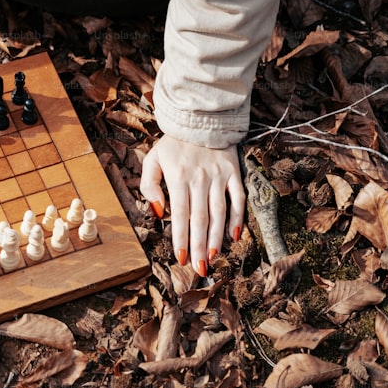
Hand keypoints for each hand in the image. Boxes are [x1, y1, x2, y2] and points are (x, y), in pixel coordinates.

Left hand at [140, 135, 244, 276]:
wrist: (200, 118)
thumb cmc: (173, 144)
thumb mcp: (152, 160)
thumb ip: (149, 185)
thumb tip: (159, 212)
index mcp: (178, 177)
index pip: (180, 214)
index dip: (181, 238)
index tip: (181, 259)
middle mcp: (200, 179)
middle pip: (200, 219)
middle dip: (199, 246)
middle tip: (200, 269)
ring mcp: (219, 176)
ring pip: (219, 212)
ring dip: (217, 237)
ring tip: (214, 257)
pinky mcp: (234, 173)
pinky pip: (238, 198)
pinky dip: (238, 218)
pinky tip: (235, 236)